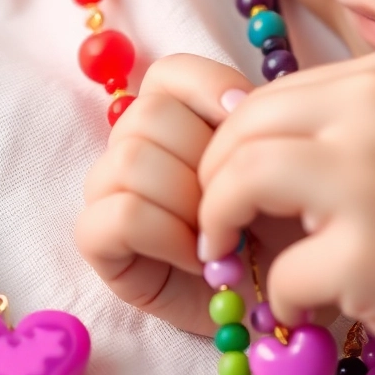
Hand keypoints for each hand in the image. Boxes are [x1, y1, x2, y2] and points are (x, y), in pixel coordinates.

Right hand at [75, 54, 256, 335]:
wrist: (277, 300)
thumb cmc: (279, 232)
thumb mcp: (277, 165)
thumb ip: (251, 123)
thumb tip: (242, 102)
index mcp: (172, 117)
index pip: (168, 74)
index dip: (208, 89)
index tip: (247, 123)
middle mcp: (131, 146)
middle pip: (149, 116)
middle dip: (203, 160)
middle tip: (237, 203)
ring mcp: (107, 192)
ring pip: (130, 161)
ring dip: (186, 202)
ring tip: (220, 236)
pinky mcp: (95, 240)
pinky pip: (119, 214)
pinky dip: (166, 236)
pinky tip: (196, 260)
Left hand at [198, 50, 374, 363]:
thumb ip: (336, 129)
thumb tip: (230, 131)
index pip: (271, 99)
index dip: (233, 146)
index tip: (227, 185)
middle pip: (245, 129)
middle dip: (213, 179)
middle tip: (216, 224)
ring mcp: (372, 181)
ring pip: (244, 179)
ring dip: (220, 222)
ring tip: (231, 256)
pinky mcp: (366, 255)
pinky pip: (283, 272)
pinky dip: (282, 300)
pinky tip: (305, 312)